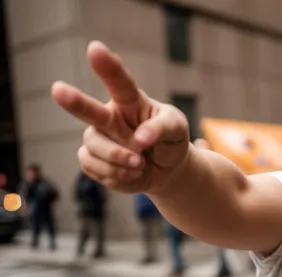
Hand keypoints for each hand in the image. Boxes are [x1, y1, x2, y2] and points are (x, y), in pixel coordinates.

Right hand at [51, 41, 190, 193]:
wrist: (167, 169)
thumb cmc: (171, 141)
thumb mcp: (177, 129)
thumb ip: (161, 129)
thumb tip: (140, 139)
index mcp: (131, 101)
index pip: (120, 82)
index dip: (107, 67)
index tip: (95, 49)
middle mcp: (109, 116)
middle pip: (90, 110)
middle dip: (75, 101)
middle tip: (58, 90)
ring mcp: (99, 137)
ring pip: (96, 147)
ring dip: (120, 160)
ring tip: (141, 164)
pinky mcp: (92, 159)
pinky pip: (94, 167)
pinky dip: (117, 175)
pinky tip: (131, 173)